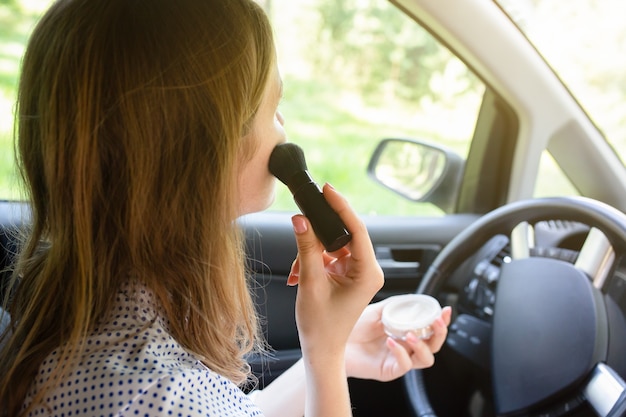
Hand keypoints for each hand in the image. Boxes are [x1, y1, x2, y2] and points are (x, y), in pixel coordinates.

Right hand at [288, 183, 383, 360]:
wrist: (321, 349)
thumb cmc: (320, 325)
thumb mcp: (310, 283)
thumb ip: (306, 248)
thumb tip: (300, 218)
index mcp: (369, 272)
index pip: (357, 229)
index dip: (341, 207)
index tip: (327, 190)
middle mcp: (368, 270)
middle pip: (345, 234)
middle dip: (320, 231)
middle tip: (303, 216)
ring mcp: (359, 272)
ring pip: (334, 244)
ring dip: (312, 251)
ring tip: (297, 271)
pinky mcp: (348, 274)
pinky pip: (330, 255)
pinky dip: (313, 260)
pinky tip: (299, 273)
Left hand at [345, 297, 451, 381]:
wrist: (332, 339)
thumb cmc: (352, 325)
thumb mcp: (378, 310)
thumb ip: (397, 305)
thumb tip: (416, 299)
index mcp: (405, 331)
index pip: (431, 328)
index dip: (442, 321)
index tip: (445, 310)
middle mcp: (405, 346)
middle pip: (434, 345)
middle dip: (439, 333)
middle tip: (436, 322)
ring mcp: (398, 359)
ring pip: (426, 359)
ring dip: (423, 346)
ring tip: (410, 335)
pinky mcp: (388, 370)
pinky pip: (404, 365)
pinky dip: (401, 352)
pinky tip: (391, 342)